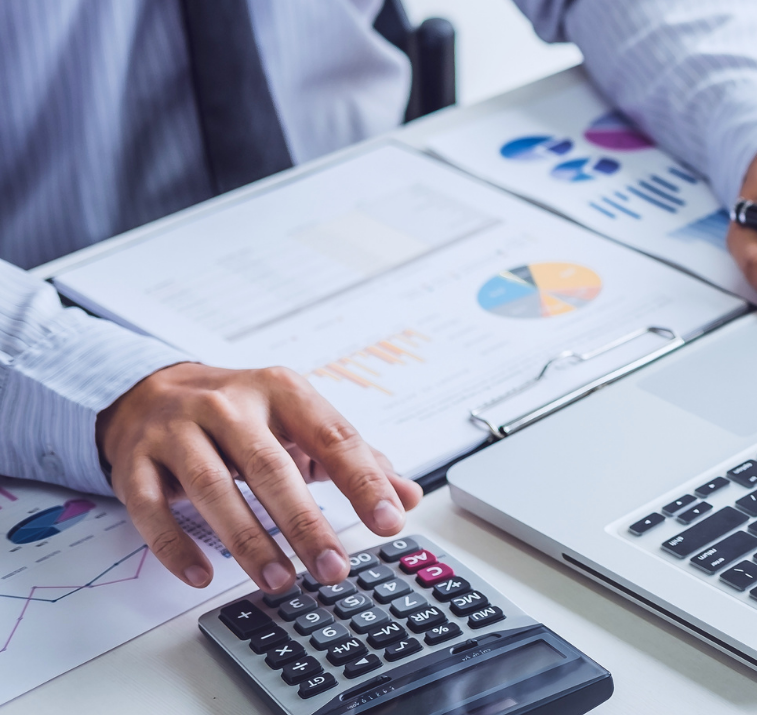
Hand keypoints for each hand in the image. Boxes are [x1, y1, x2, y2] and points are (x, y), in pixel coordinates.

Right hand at [97, 363, 422, 590]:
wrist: (152, 390)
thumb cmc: (242, 414)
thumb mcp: (299, 422)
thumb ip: (354, 458)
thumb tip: (408, 496)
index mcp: (281, 390)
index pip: (332, 437)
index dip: (364, 482)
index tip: (391, 521)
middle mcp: (227, 404)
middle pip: (271, 467)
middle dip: (305, 523)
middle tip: (333, 569)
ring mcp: (176, 430)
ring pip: (212, 488)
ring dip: (247, 539)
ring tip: (278, 580)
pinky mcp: (134, 461)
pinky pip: (151, 507)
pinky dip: (175, 544)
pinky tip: (202, 575)